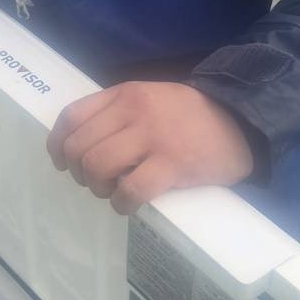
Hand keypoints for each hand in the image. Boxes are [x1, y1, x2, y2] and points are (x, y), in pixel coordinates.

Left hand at [46, 82, 254, 214]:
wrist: (241, 121)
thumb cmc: (191, 115)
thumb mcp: (150, 98)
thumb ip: (117, 112)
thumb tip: (80, 143)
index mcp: (124, 94)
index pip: (72, 117)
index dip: (57, 144)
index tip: (60, 162)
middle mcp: (133, 111)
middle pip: (79, 148)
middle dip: (79, 173)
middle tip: (95, 182)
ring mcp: (152, 137)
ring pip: (97, 167)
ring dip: (98, 188)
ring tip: (112, 191)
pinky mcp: (172, 165)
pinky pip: (130, 190)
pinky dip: (121, 204)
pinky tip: (128, 205)